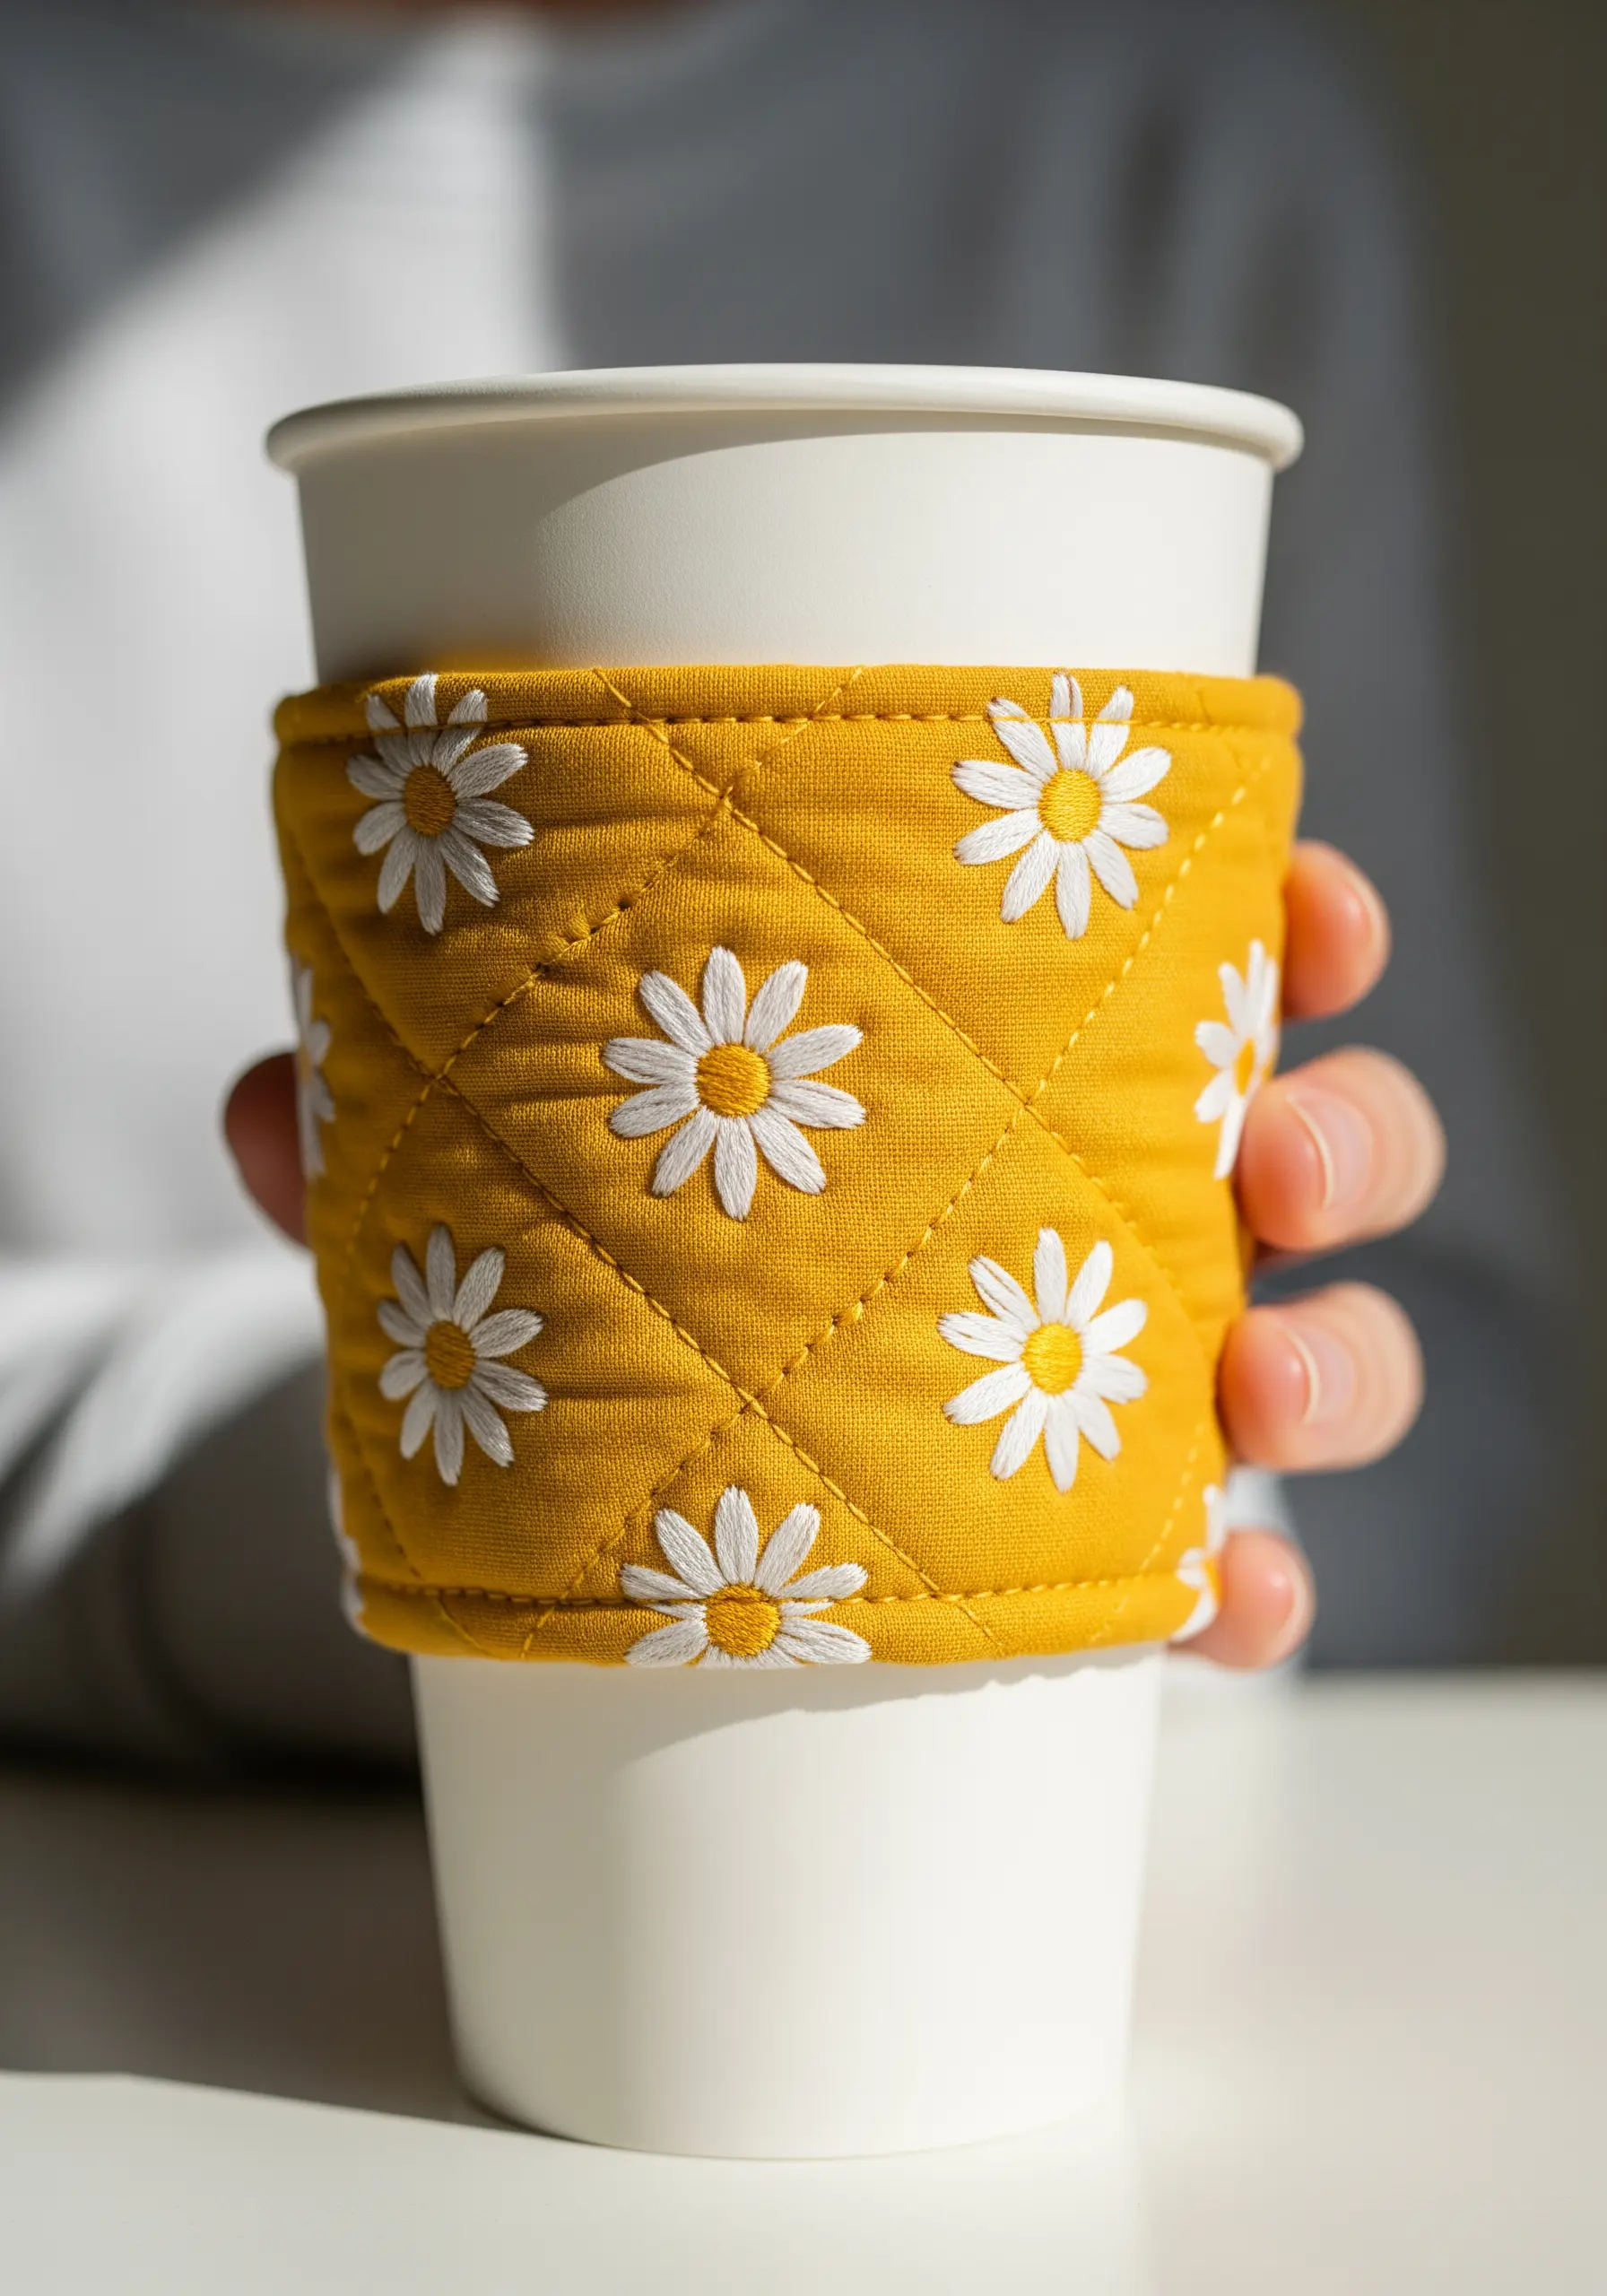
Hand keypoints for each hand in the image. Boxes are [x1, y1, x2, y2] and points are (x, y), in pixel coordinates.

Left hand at [225, 839, 1441, 1671]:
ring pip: (1321, 1348)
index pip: (1199, 966)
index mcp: (1020, 1067)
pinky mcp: (1107, 1537)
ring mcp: (1128, 1375)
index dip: (1295, 928)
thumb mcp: (530, 1181)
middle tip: (1274, 1160)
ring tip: (1259, 1392)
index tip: (1308, 914)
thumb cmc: (637, 1262)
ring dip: (1335, 1364)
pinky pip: (1234, 1569)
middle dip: (1340, 1140)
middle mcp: (1110, 1205)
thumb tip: (266, 1108)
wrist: (646, 1471)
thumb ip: (413, 1138)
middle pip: (1311, 1146)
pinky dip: (1250, 1591)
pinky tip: (1220, 1608)